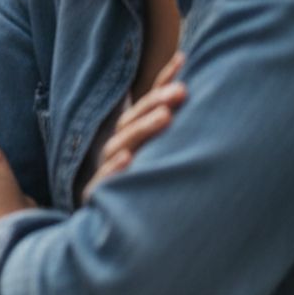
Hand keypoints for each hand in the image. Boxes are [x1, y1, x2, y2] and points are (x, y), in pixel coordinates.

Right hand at [83, 52, 185, 203]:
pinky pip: (107, 180)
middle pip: (133, 120)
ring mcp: (106, 169)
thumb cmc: (138, 187)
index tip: (184, 60)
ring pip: (121, 145)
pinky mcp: (98, 194)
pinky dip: (116, 169)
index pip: (144, 103)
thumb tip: (194, 87)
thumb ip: (165, 127)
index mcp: (129, 136)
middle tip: (182, 92)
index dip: (162, 82)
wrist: (111, 234)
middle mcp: (116, 148)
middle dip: (156, 103)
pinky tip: (129, 160)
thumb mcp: (152, 157)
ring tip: (165, 118)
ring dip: (142, 130)